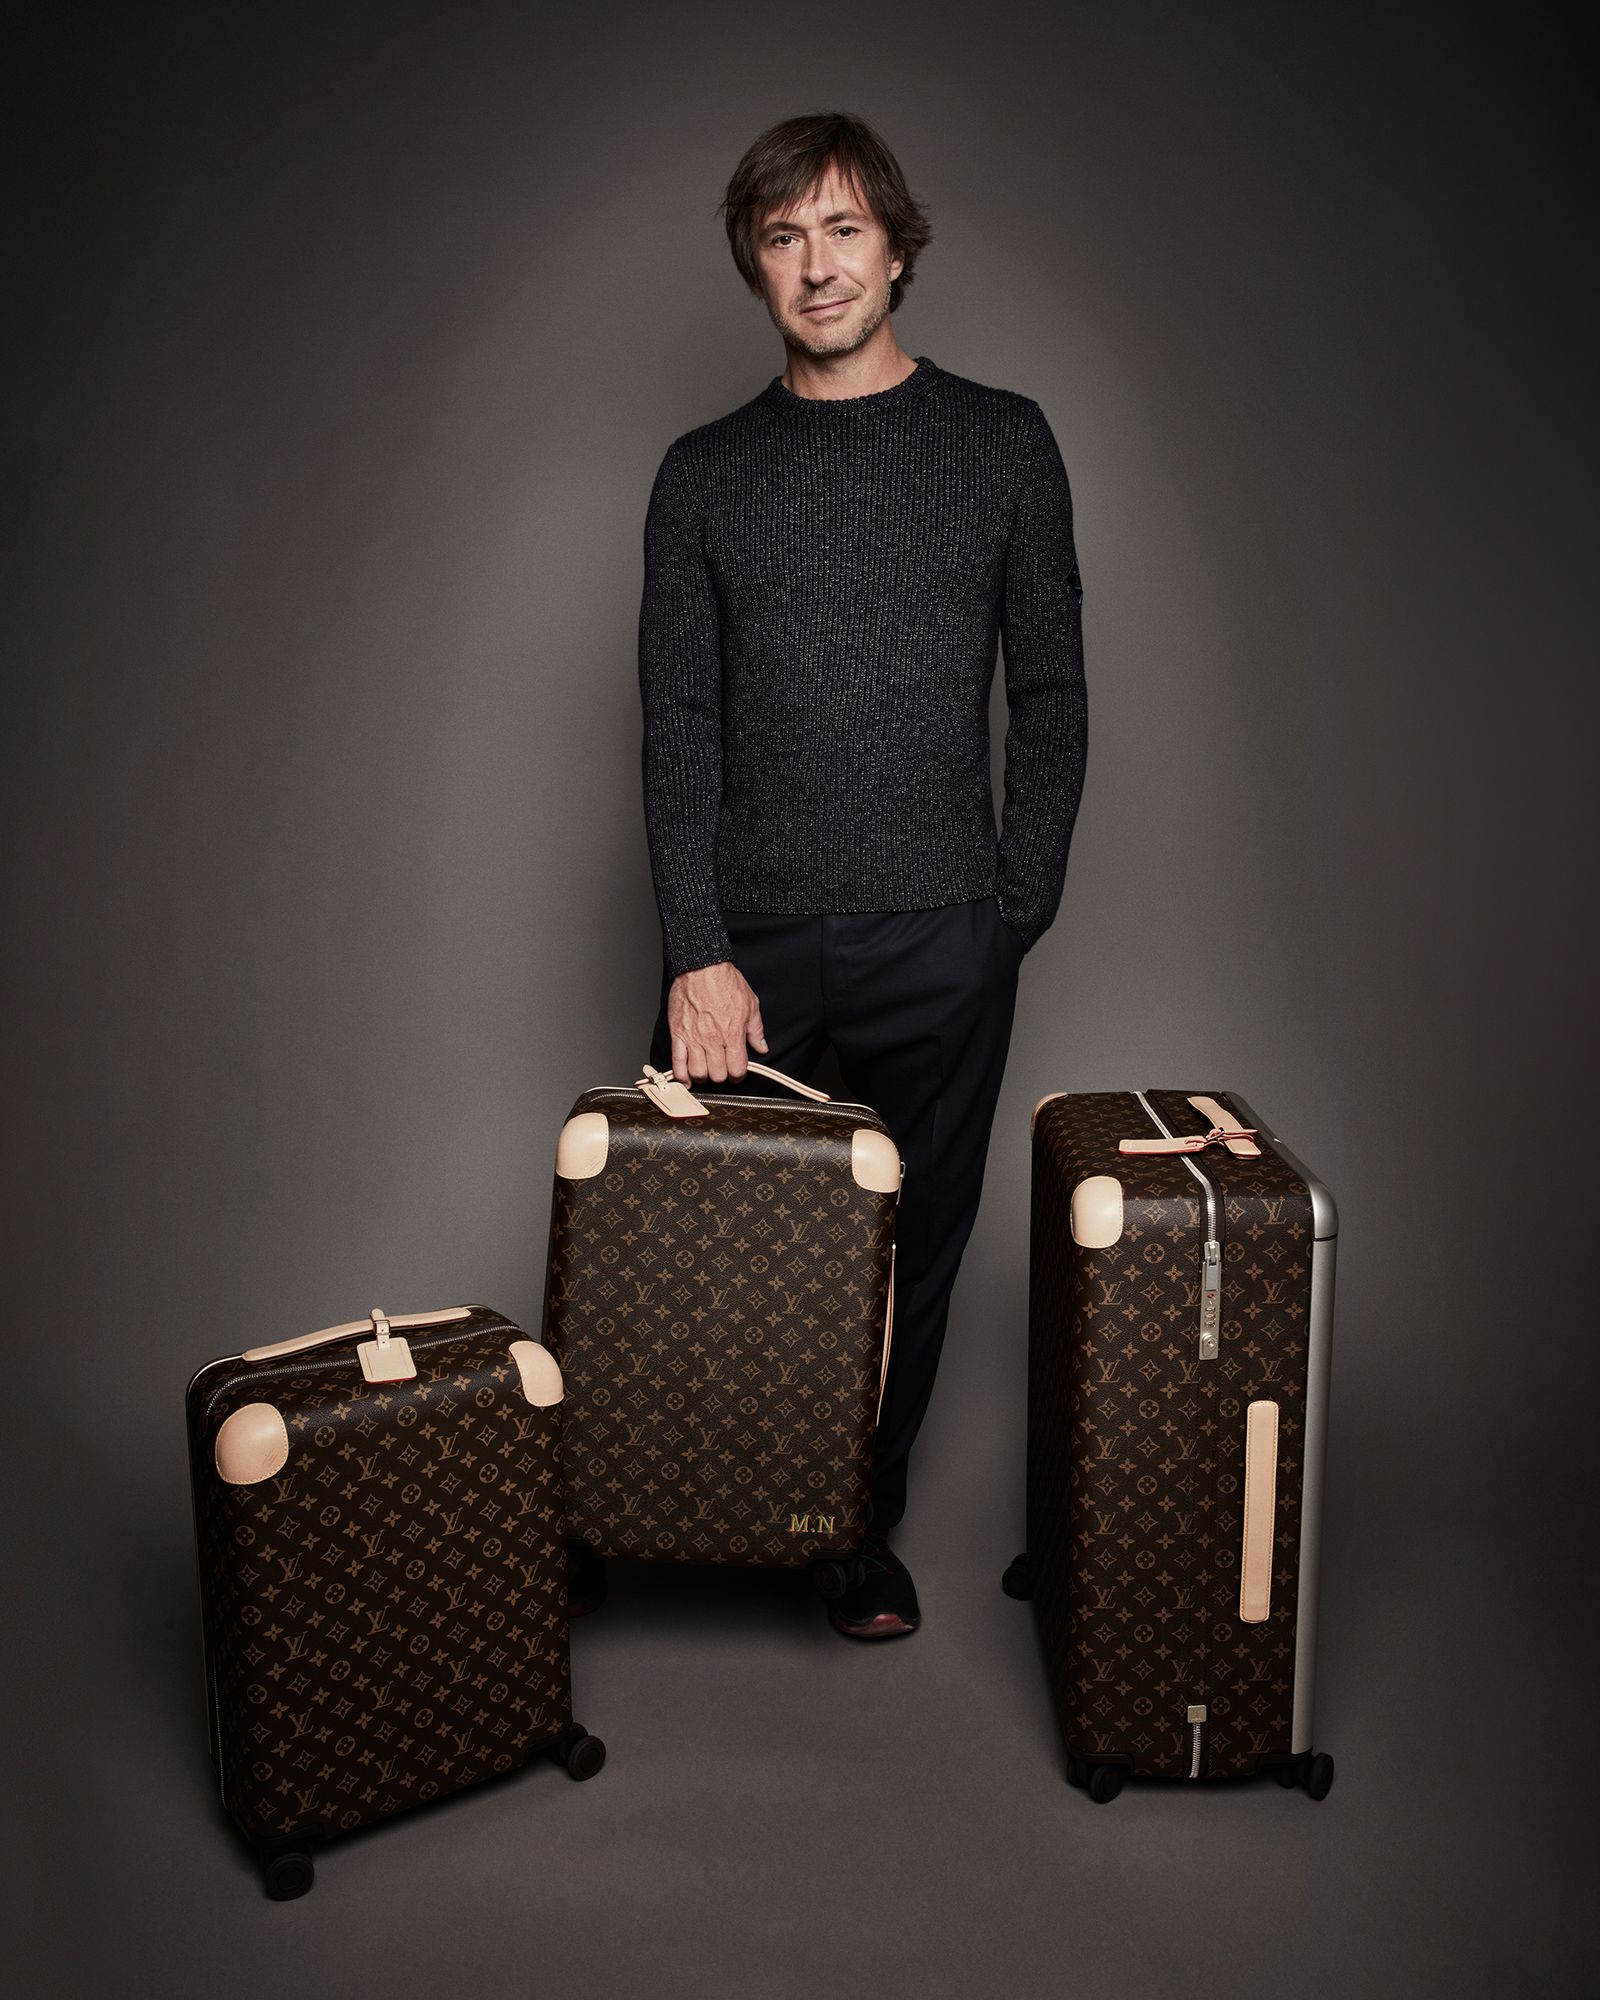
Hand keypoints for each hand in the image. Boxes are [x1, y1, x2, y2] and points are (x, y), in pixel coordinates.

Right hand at [667, 962, 767, 1083]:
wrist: (702, 968)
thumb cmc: (724, 982)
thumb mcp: (751, 1005)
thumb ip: (756, 1030)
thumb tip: (761, 1046)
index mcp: (733, 1034)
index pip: (737, 1070)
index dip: (739, 1075)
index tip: (737, 1072)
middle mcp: (713, 1039)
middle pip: (718, 1075)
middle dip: (722, 1076)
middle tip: (722, 1069)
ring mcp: (694, 1038)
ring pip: (698, 1073)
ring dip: (703, 1077)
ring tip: (706, 1071)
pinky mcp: (678, 1034)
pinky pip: (677, 1062)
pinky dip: (681, 1075)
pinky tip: (686, 1078)